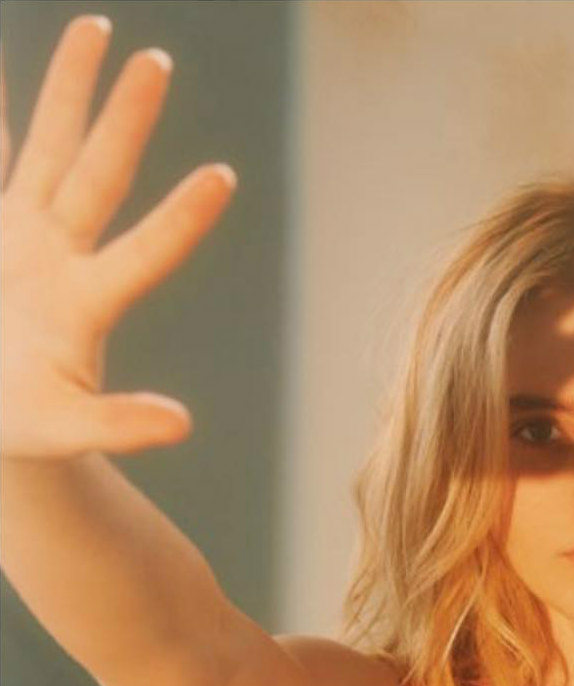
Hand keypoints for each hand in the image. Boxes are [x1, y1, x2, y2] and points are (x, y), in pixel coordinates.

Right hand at [0, 14, 235, 458]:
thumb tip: (183, 425)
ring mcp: (20, 237)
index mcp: (84, 304)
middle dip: (123, 120)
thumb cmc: (23, 425)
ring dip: (67, 90)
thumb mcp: (65, 428)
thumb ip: (118, 424)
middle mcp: (59, 257)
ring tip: (97, 27)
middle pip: (97, 176)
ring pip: (46, 148)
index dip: (180, 220)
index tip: (224, 176)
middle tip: (157, 60)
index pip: (143, 253)